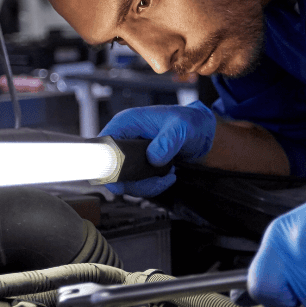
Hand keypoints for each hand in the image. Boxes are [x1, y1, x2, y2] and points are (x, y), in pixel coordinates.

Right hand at [98, 102, 215, 196]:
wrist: (202, 132)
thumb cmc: (189, 121)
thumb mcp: (181, 127)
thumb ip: (167, 141)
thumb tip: (153, 158)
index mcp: (127, 123)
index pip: (103, 146)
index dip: (106, 166)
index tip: (119, 182)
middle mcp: (125, 139)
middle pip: (112, 170)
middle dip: (132, 182)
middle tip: (154, 182)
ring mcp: (132, 154)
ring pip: (125, 181)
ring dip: (145, 186)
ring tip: (167, 177)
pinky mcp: (140, 166)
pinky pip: (137, 184)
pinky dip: (152, 186)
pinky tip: (168, 177)